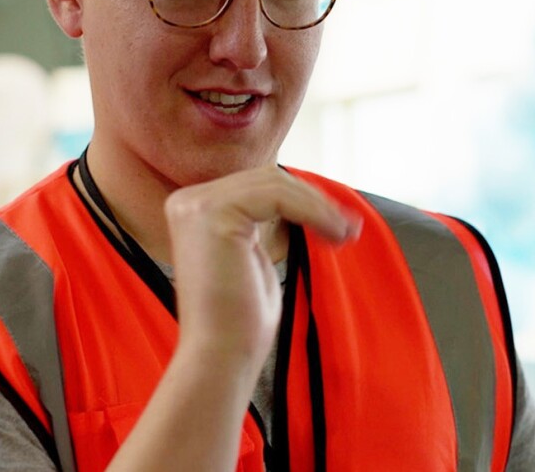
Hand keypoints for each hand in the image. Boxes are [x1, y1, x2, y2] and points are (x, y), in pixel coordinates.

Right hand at [163, 167, 360, 372]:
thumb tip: (302, 196)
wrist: (222, 356)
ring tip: (344, 234)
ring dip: (319, 207)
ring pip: (276, 184)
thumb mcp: (255, 255)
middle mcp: (187, 201)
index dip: (303, 199)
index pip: (258, 185)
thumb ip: (264, 222)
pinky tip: (333, 235)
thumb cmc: (241, 318)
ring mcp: (195, 206)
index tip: (338, 224)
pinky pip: (277, 196)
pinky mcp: (212, 213)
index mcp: (194, 209)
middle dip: (314, 201)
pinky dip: (313, 211)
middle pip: (267, 178)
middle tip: (348, 229)